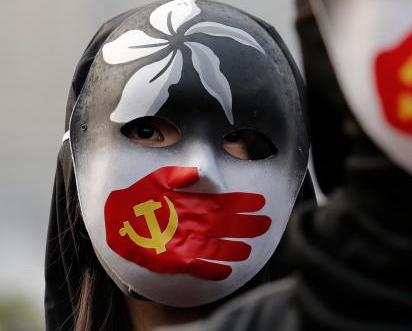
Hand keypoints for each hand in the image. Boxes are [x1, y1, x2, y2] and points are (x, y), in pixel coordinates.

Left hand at [104, 166, 270, 280]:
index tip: (259, 202)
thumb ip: (179, 176)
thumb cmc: (139, 196)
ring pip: (216, 247)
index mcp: (195, 203)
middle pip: (226, 226)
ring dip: (232, 249)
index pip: (225, 203)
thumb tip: (198, 172)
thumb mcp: (158, 180)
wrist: (116, 218)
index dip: (243, 203)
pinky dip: (211, 269)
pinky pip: (197, 265)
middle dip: (245, 226)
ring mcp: (187, 241)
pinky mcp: (175, 259)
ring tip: (248, 249)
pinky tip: (225, 270)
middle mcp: (196, 223)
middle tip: (264, 225)